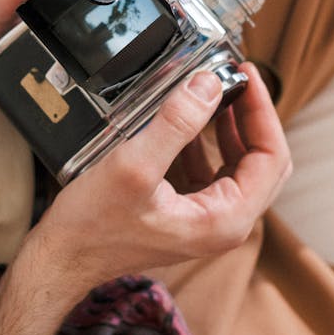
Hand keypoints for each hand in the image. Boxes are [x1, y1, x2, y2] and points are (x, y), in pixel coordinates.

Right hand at [31, 62, 291, 294]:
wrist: (61, 258)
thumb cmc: (93, 225)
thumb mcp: (135, 165)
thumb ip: (176, 123)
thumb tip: (209, 84)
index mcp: (225, 220)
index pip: (271, 158)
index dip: (263, 112)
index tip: (248, 76)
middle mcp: (224, 225)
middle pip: (262, 162)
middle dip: (252, 117)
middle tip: (238, 79)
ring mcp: (206, 222)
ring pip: (239, 166)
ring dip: (231, 128)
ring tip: (216, 91)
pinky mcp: (187, 215)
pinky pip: (212, 172)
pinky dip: (207, 143)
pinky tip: (189, 120)